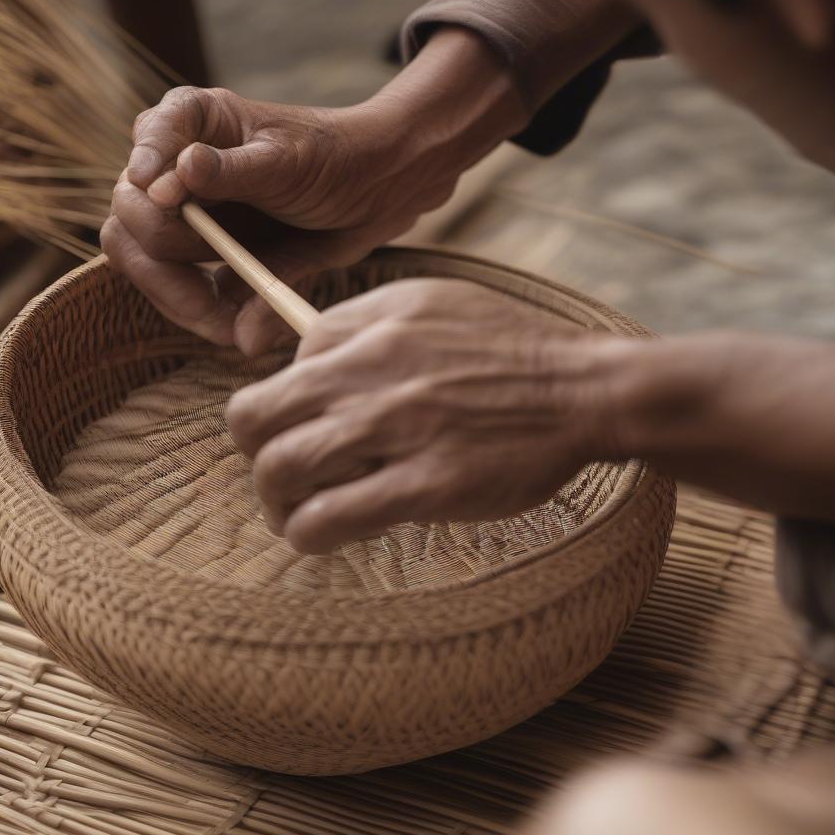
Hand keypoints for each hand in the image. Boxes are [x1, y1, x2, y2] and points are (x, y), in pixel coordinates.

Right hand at [100, 28, 528, 354]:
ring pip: (148, 266)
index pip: (143, 150)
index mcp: (189, 122)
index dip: (147, 177)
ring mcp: (186, 215)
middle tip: (214, 296)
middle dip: (169, 265)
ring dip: (186, 303)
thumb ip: (229, 174)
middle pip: (131, 223)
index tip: (166, 199)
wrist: (379, 193)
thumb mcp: (287, 161)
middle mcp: (174, 168)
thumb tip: (167, 188)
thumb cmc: (336, 158)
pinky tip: (245, 328)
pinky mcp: (206, 257)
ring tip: (233, 327)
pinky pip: (186, 295)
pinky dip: (211, 317)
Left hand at [226, 279, 617, 552]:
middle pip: (253, 423)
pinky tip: (326, 534)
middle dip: (255, 459)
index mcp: (366, 334)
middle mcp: (368, 379)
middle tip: (282, 481)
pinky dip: (310, 533)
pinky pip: (330, 518)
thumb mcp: (424, 300)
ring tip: (299, 515)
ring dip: (277, 504)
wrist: (581, 389)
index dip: (269, 418)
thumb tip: (300, 356)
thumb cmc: (505, 345)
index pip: (270, 378)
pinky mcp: (426, 485)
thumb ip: (355, 322)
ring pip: (281, 472)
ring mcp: (395, 432)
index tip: (293, 439)